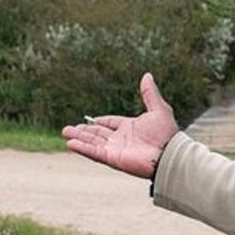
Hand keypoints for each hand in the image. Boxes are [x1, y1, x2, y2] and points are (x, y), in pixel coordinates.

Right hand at [60, 73, 177, 177]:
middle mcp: (121, 140)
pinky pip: (95, 153)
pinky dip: (82, 148)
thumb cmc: (167, 133)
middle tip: (68, 128)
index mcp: (130, 128)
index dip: (100, 122)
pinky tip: (70, 143)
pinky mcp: (113, 159)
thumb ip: (150, 93)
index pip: (111, 124)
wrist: (169, 153)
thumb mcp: (158, 108)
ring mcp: (116, 150)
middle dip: (83, 131)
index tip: (90, 120)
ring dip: (79, 137)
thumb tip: (147, 75)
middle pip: (98, 134)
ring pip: (93, 142)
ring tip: (65, 132)